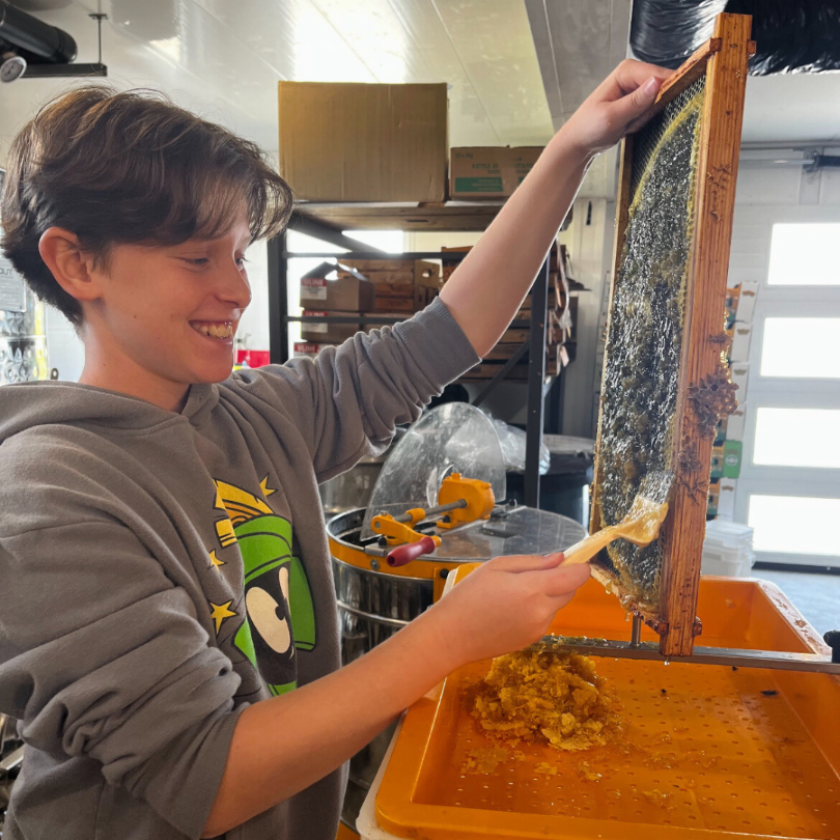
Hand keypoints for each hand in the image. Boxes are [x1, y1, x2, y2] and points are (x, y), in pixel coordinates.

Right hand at [426, 553, 590, 667]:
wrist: (452, 636)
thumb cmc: (468, 595)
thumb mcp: (496, 567)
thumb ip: (532, 562)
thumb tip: (560, 559)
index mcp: (533, 589)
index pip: (575, 577)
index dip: (580, 566)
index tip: (575, 560)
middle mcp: (542, 611)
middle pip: (569, 591)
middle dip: (561, 580)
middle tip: (533, 574)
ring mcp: (539, 629)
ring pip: (556, 605)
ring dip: (547, 596)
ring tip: (514, 594)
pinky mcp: (533, 640)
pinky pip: (544, 619)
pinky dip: (537, 610)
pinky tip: (511, 610)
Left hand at [561, 60, 673, 157]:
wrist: (578, 143)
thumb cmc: (588, 128)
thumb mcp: (612, 117)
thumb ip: (635, 102)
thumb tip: (657, 83)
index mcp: (626, 71)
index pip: (659, 74)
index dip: (667, 89)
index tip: (668, 106)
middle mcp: (633, 75)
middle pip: (663, 85)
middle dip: (655, 106)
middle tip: (637, 120)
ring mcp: (636, 89)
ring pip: (659, 99)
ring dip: (649, 115)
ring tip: (631, 123)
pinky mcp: (638, 102)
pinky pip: (653, 110)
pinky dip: (645, 120)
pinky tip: (632, 126)